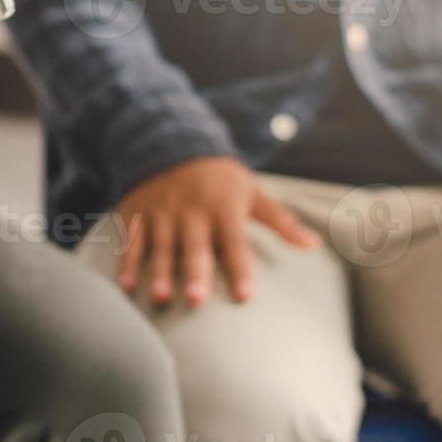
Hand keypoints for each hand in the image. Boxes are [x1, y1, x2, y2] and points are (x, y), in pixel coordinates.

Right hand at [116, 157, 318, 306]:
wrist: (170, 141)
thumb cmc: (219, 177)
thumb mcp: (251, 192)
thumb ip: (279, 221)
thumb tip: (313, 245)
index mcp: (222, 207)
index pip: (234, 241)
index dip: (239, 268)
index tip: (245, 296)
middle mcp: (191, 211)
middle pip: (194, 246)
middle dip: (194, 271)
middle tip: (196, 300)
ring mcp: (162, 212)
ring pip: (161, 246)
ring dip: (160, 272)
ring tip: (162, 298)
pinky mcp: (138, 213)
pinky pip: (133, 240)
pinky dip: (128, 263)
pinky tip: (128, 287)